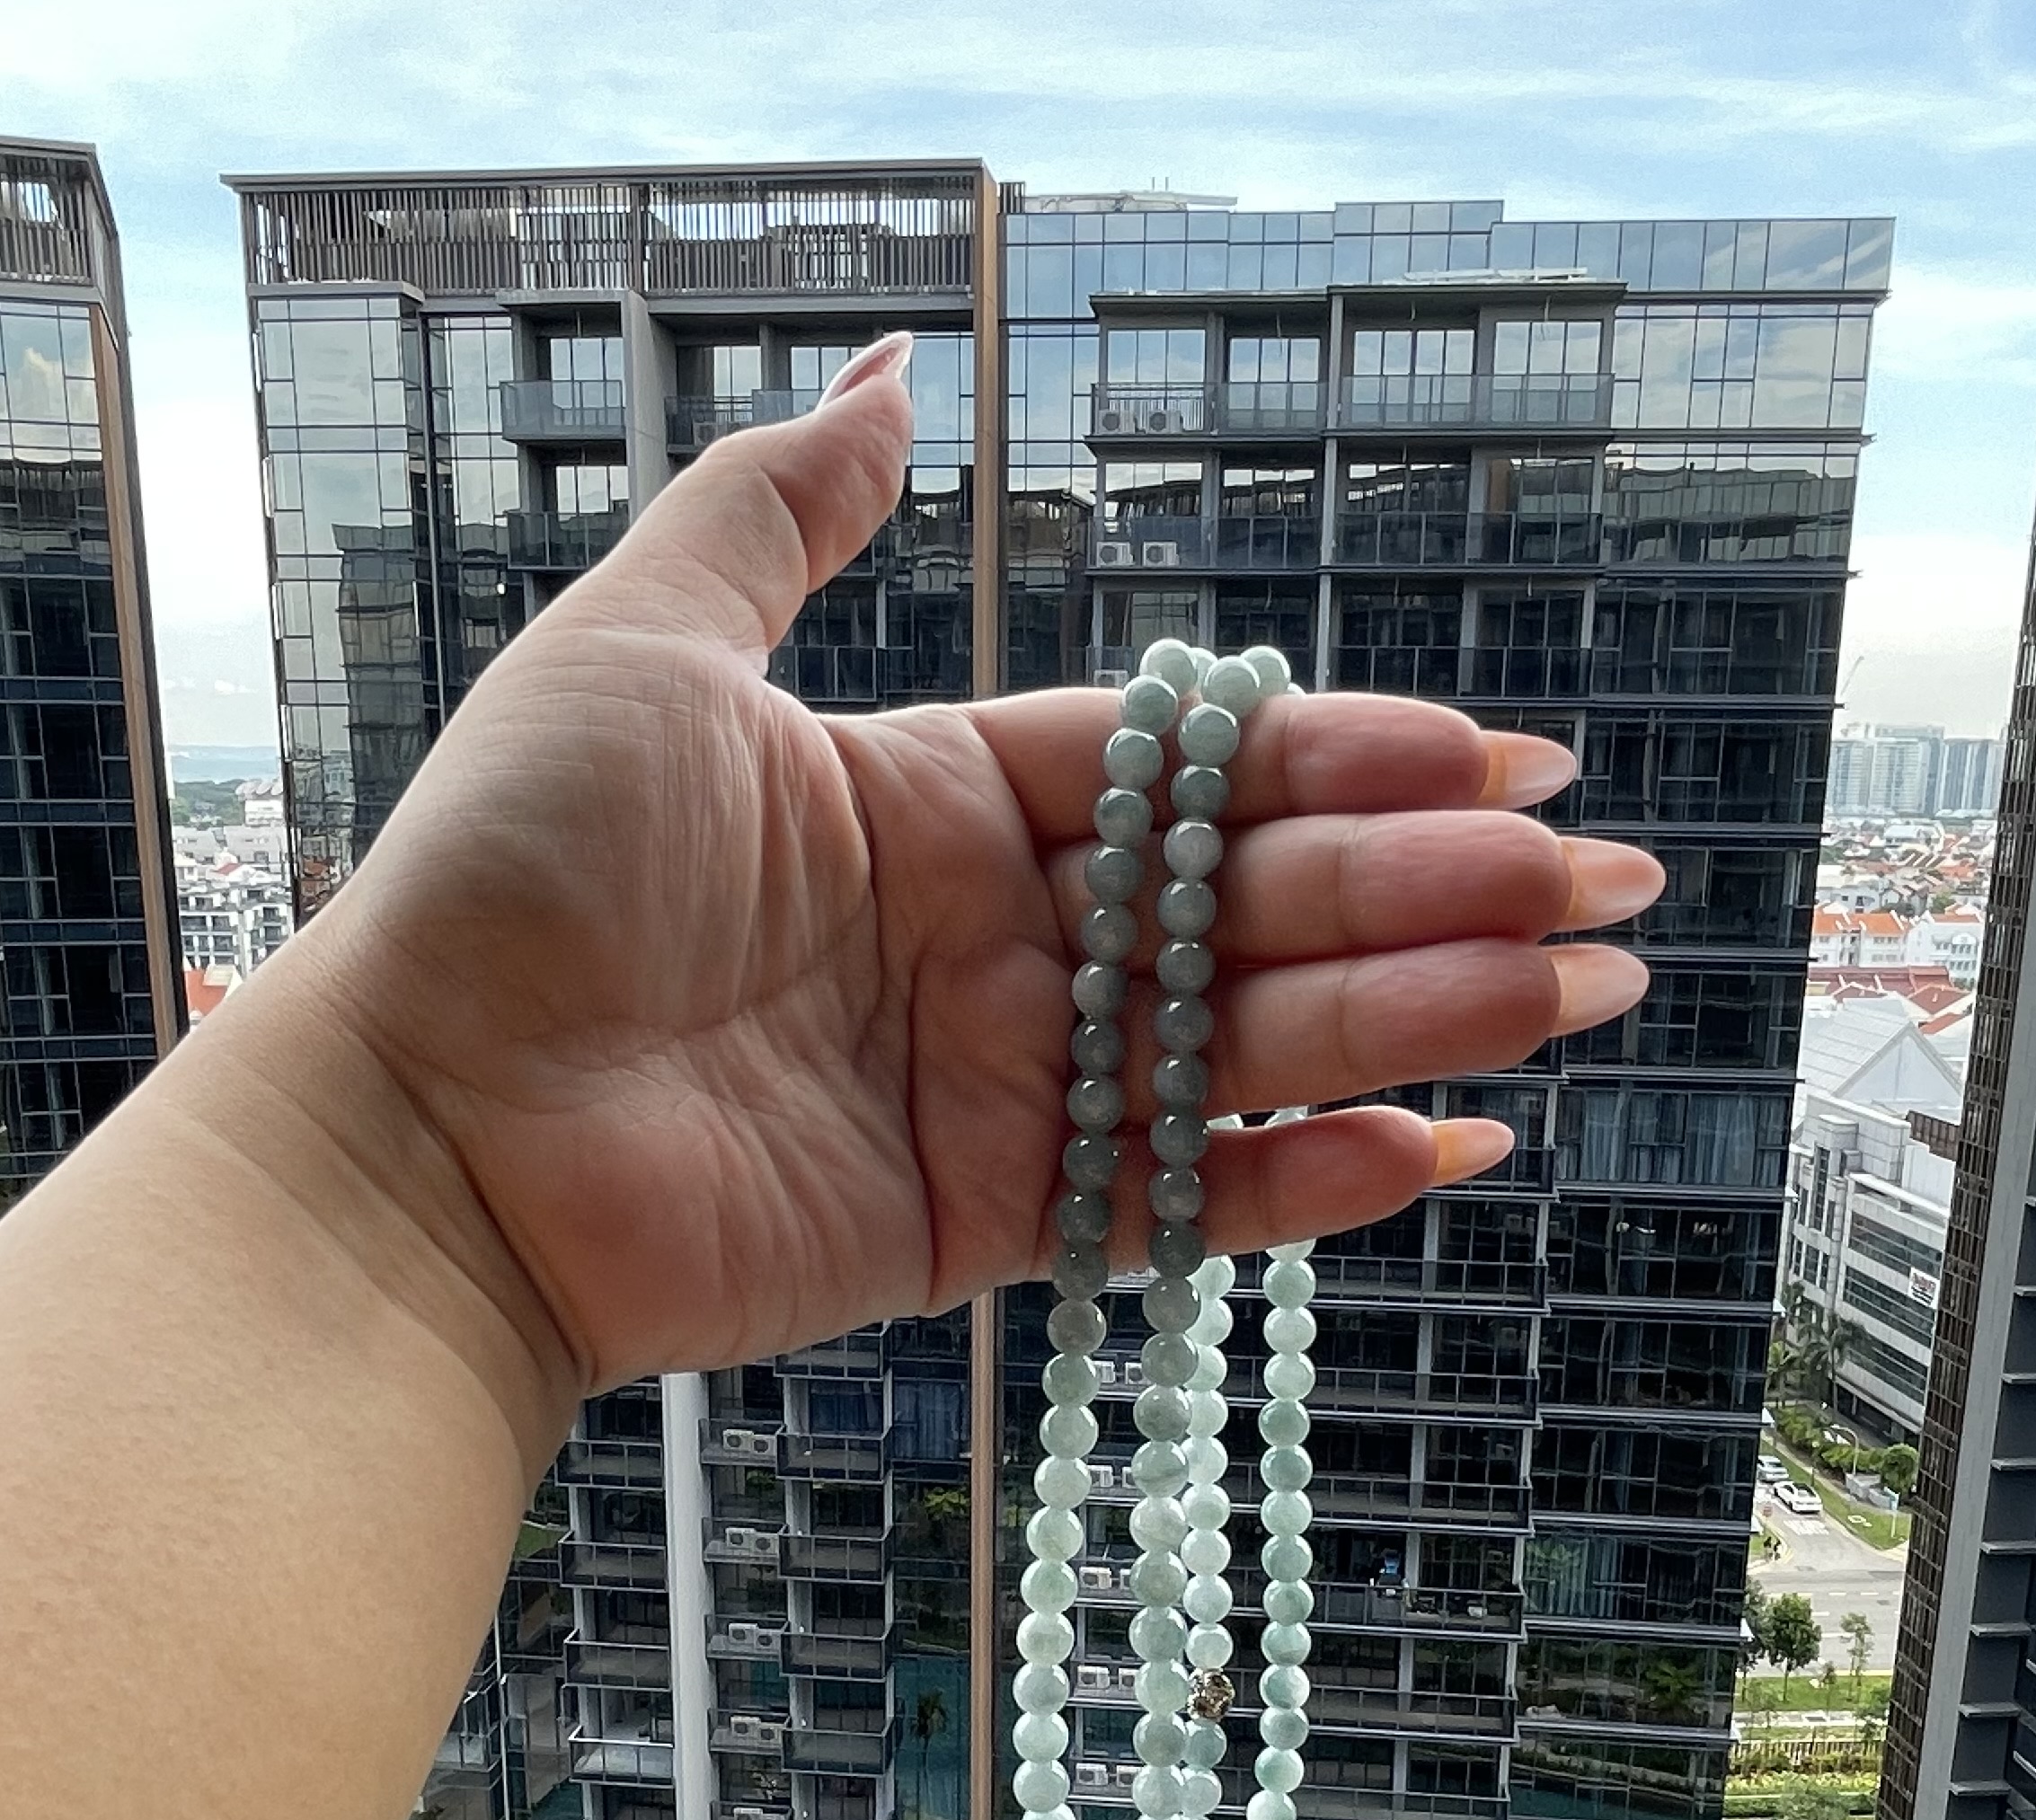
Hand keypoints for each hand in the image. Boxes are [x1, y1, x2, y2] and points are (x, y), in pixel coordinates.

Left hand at [268, 334, 1654, 1419]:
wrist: (430, 1127)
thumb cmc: (517, 872)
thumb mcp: (646, 641)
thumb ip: (779, 515)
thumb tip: (880, 378)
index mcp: (932, 800)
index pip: (1183, 774)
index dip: (1345, 764)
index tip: (1502, 760)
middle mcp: (987, 940)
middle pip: (1247, 907)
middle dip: (1431, 894)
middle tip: (1606, 889)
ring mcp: (994, 1089)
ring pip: (1242, 1044)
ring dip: (1418, 1021)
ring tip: (1581, 993)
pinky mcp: (980, 1226)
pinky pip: (1174, 1200)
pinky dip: (1305, 1181)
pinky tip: (1446, 1142)